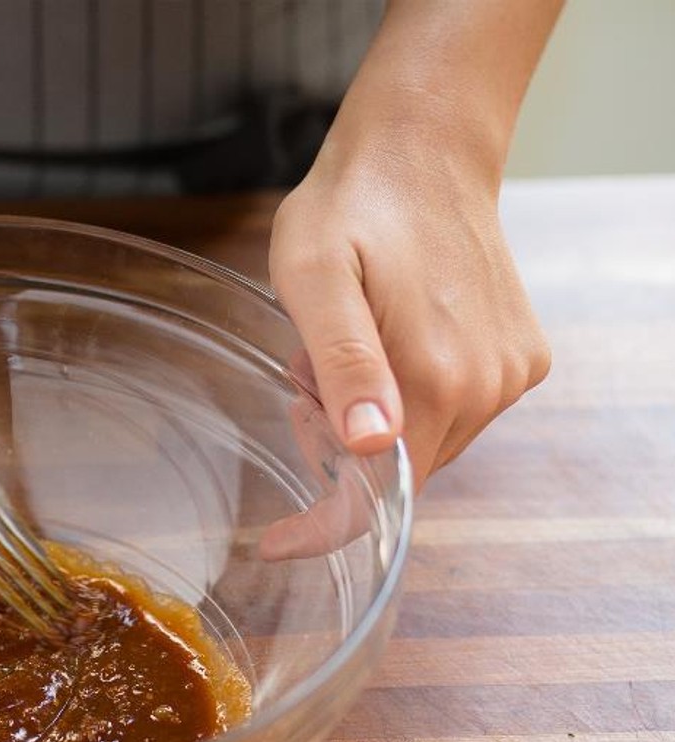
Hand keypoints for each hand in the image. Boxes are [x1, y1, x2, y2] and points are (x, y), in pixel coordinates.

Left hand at [268, 132, 550, 491]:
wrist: (425, 147)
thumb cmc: (355, 206)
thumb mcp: (315, 277)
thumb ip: (343, 363)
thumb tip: (373, 446)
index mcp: (435, 378)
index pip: (379, 499)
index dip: (323, 527)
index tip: (274, 542)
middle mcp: (486, 387)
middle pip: (397, 473)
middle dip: (341, 448)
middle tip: (307, 373)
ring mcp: (509, 374)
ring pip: (422, 444)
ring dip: (372, 420)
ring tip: (344, 346)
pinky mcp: (519, 358)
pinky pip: (450, 412)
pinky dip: (407, 397)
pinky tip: (386, 341)